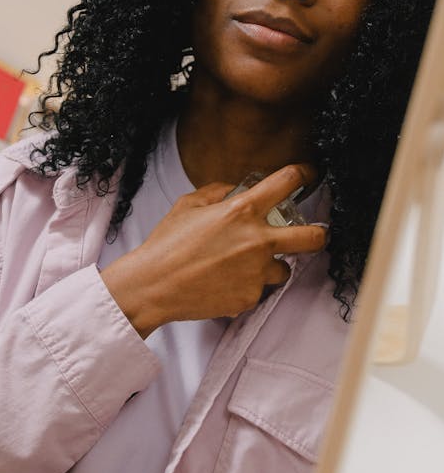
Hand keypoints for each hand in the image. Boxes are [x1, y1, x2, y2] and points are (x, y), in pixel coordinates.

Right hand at [100, 164, 324, 336]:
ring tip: (243, 266)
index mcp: (241, 211)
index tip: (305, 175)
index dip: (302, 174)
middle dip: (319, 233)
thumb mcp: (187, 205)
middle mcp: (256, 241)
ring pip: (283, 270)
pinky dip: (245, 286)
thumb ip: (217, 192)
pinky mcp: (249, 297)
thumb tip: (234, 189)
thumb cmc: (166, 245)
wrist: (153, 286)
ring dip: (270, 266)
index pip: (286, 183)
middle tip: (316, 233)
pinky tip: (221, 282)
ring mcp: (256, 273)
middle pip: (312, 237)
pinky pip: (258, 290)